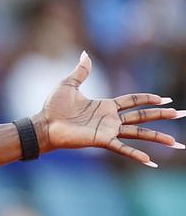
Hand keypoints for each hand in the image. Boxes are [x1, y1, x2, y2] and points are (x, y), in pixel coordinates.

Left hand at [37, 52, 185, 165]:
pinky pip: (122, 148)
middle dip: (162, 115)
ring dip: (157, 137)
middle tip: (182, 114)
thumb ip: (81, 71)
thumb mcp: (68, 85)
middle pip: (142, 116)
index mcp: (105, 106)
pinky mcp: (101, 141)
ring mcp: (107, 131)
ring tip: (175, 143)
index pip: (133, 101)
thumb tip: (85, 54)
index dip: (148, 99)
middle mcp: (110, 119)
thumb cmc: (53, 108)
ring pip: (138, 133)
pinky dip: (136, 154)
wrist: (43, 125)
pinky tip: (150, 161)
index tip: (165, 99)